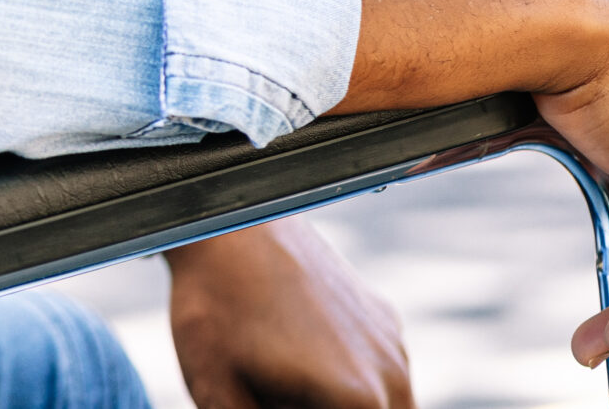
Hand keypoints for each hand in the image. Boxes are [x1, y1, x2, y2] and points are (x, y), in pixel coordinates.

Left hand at [167, 219, 409, 408]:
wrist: (226, 219)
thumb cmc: (215, 307)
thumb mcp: (217, 393)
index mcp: (360, 404)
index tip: (273, 404)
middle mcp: (393, 377)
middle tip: (271, 396)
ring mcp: (393, 345)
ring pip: (384, 408)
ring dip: (338, 405)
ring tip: (278, 388)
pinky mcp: (383, 319)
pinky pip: (378, 376)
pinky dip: (346, 388)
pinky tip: (293, 364)